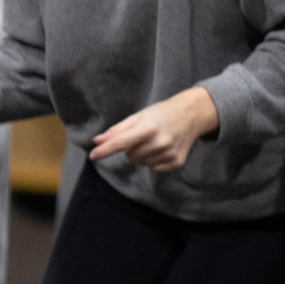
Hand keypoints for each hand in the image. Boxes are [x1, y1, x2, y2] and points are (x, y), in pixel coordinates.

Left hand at [90, 87, 217, 172]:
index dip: (104, 150)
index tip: (92, 156)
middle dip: (132, 148)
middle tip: (144, 136)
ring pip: (141, 163)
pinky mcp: (176, 162)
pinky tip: (163, 149)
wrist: (191, 115)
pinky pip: (153, 169)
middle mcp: (160, 142)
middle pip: (130, 156)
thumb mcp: (139, 116)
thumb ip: (117, 130)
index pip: (120, 143)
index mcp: (148, 128)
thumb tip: (97, 141)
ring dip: (143, 155)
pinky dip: (154, 161)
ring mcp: (169, 153)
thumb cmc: (161, 114)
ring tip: (155, 142)